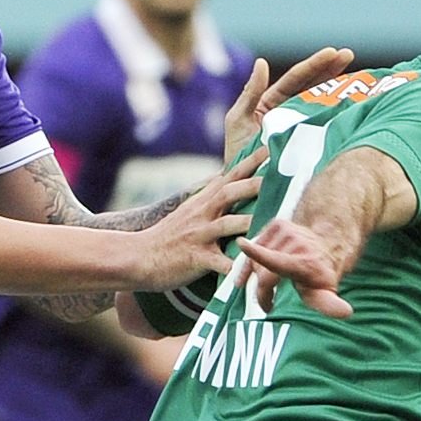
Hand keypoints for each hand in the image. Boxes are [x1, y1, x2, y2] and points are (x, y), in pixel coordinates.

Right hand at [126, 161, 260, 290]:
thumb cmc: (170, 236)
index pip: (231, 175)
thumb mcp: (190, 210)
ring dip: (249, 222)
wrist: (139, 256)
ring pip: (227, 225)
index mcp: (204, 201)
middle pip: (231, 193)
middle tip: (281, 178)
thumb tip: (230, 178)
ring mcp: (199, 235)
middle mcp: (203, 214)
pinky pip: (219, 264)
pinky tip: (251, 273)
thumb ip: (212, 196)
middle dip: (255, 184)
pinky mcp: (196, 258)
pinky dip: (235, 269)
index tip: (271, 148)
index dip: (251, 161)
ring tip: (273, 222)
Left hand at [223, 46, 352, 169]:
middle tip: (349, 55)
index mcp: (272, 103)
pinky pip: (326, 127)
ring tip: (360, 76)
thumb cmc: (237, 156)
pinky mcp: (310, 145)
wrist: (246, 190)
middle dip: (331, 69)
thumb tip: (263, 62)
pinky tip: (356, 106)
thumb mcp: (238, 121)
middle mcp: (289, 112)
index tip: (333, 53)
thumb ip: (250, 93)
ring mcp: (301, 128)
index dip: (314, 65)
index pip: (296, 79)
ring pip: (322, 103)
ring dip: (339, 87)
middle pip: (313, 85)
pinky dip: (340, 115)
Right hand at [237, 217, 355, 320]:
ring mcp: (285, 231)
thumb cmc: (321, 274)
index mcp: (302, 262)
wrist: (328, 245)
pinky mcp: (277, 224)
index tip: (242, 244)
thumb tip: (346, 312)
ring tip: (268, 285)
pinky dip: (253, 258)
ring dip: (257, 275)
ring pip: (256, 260)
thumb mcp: (325, 293)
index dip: (258, 254)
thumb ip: (329, 305)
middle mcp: (294, 243)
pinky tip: (255, 269)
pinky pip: (256, 245)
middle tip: (269, 303)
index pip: (278, 261)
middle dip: (262, 292)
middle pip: (262, 273)